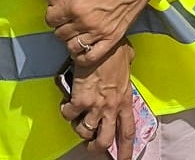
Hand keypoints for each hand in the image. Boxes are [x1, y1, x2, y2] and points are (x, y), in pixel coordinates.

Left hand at [41, 0, 176, 63]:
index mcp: (76, 5)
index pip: (51, 19)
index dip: (51, 13)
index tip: (57, 8)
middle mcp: (86, 22)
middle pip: (60, 34)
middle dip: (60, 26)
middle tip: (67, 18)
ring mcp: (100, 33)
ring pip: (73, 47)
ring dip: (70, 40)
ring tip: (75, 31)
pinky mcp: (113, 38)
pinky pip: (91, 57)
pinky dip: (83, 56)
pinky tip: (84, 47)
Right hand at [60, 41, 137, 155]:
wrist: (102, 44)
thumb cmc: (115, 49)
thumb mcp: (128, 61)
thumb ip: (127, 69)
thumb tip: (128, 61)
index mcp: (125, 100)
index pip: (127, 132)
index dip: (126, 150)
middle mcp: (111, 108)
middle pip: (104, 141)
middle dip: (95, 148)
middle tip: (90, 145)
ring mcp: (96, 106)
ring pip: (85, 132)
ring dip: (79, 129)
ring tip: (77, 120)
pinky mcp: (81, 99)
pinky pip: (70, 115)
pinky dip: (66, 112)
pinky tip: (67, 104)